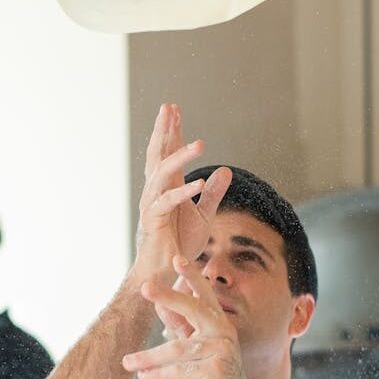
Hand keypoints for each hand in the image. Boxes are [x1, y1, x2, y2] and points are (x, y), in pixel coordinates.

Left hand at [123, 255, 254, 378]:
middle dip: (169, 296)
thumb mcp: (194, 344)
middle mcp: (222, 331)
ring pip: (177, 349)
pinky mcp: (214, 372)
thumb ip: (179, 324)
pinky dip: (158, 373)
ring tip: (127, 362)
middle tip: (145, 287)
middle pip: (193, 309)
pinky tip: (142, 376)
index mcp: (218, 321)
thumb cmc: (212, 370)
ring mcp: (220, 351)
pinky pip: (179, 370)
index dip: (192, 275)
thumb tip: (158, 303)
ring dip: (149, 357)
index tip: (176, 257)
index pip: (204, 294)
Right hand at [132, 104, 230, 287]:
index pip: (167, 153)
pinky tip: (198, 182)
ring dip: (181, 157)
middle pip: (157, 154)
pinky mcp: (154, 220)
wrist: (164, 271)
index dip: (170, 131)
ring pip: (162, 173)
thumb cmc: (179, 243)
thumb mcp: (203, 214)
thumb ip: (212, 192)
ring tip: (201, 143)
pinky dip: (183, 193)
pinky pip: (168, 202)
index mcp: (166, 187)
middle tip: (168, 107)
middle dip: (163, 130)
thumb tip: (226, 170)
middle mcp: (155, 191)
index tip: (173, 109)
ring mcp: (152, 204)